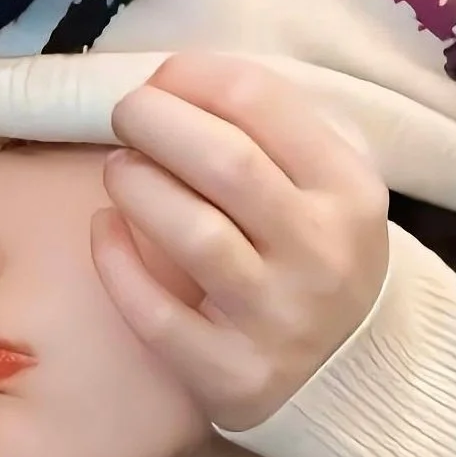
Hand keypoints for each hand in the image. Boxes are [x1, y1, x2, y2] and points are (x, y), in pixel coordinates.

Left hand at [92, 53, 388, 432]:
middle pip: (224, 163)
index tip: (160, 80)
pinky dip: (116, 262)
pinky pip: (155, 312)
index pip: (262, 105)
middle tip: (125, 117)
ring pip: (192, 233)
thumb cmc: (318, 262)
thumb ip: (275, 137)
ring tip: (118, 170)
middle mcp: (319, 251)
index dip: (193, 78)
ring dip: (136, 186)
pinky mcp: (229, 372)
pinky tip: (104, 229)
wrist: (351, 378)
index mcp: (348, 191)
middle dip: (156, 123)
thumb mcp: (329, 192)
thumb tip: (177, 86)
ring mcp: (275, 318)